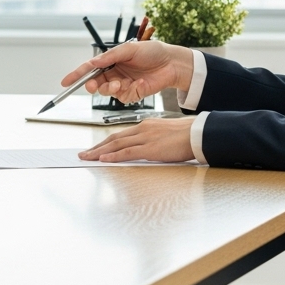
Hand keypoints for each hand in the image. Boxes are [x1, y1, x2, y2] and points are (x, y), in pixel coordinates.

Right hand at [60, 40, 193, 104]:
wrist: (172, 63)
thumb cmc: (152, 52)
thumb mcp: (129, 49)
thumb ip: (110, 56)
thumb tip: (94, 62)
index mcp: (111, 61)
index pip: (89, 69)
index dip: (76, 75)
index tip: (65, 82)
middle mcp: (114, 73)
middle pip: (95, 83)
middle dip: (93, 86)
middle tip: (93, 86)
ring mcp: (122, 84)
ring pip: (107, 92)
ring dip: (112, 88)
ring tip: (122, 83)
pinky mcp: (133, 93)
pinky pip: (123, 97)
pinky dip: (130, 91)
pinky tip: (140, 83)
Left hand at [80, 117, 195, 162]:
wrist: (199, 133)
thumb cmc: (187, 135)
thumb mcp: (165, 135)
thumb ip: (152, 141)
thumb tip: (144, 150)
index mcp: (146, 126)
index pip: (120, 134)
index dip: (105, 142)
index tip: (96, 148)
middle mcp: (142, 130)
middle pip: (113, 138)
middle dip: (97, 147)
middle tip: (84, 153)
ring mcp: (145, 138)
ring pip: (116, 144)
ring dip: (99, 151)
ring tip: (88, 157)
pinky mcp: (151, 148)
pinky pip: (128, 152)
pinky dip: (114, 156)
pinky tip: (104, 159)